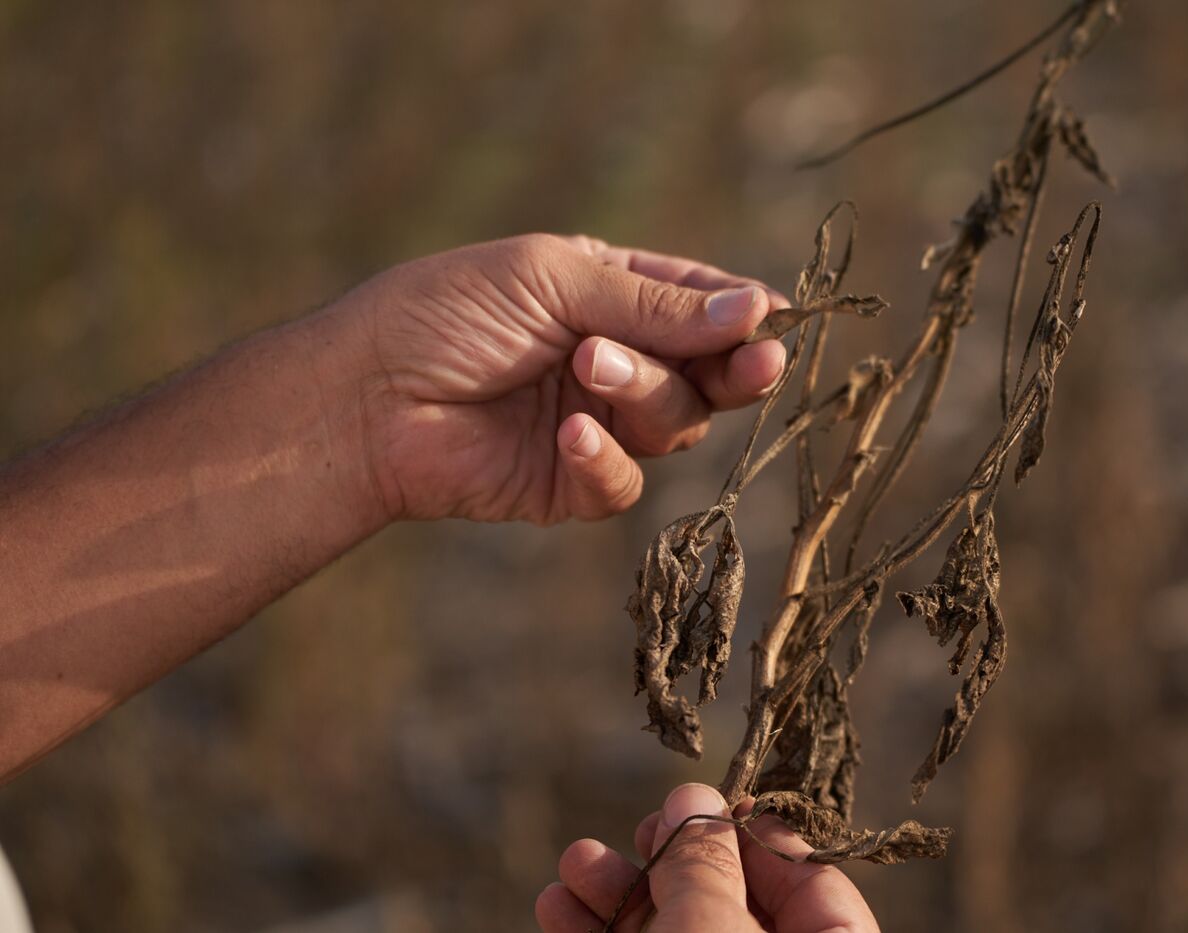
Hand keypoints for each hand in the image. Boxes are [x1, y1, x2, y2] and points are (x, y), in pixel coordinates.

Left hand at [340, 234, 788, 523]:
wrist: (364, 397)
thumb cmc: (446, 313)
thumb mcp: (554, 281)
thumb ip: (654, 304)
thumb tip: (757, 311)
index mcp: (610, 295)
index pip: (701, 305)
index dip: (742, 315)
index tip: (773, 319)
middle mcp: (614, 359)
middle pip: (707, 373)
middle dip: (733, 367)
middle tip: (756, 363)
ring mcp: (598, 422)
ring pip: (674, 424)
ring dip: (644, 393)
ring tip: (589, 366)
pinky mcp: (571, 482)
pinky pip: (624, 481)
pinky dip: (605, 457)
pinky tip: (567, 433)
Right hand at [537, 783, 877, 931]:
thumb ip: (705, 865)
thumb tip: (694, 798)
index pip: (810, 877)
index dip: (748, 833)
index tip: (694, 802)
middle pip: (731, 903)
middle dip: (667, 862)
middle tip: (635, 831)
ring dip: (618, 897)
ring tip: (572, 866)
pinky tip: (558, 912)